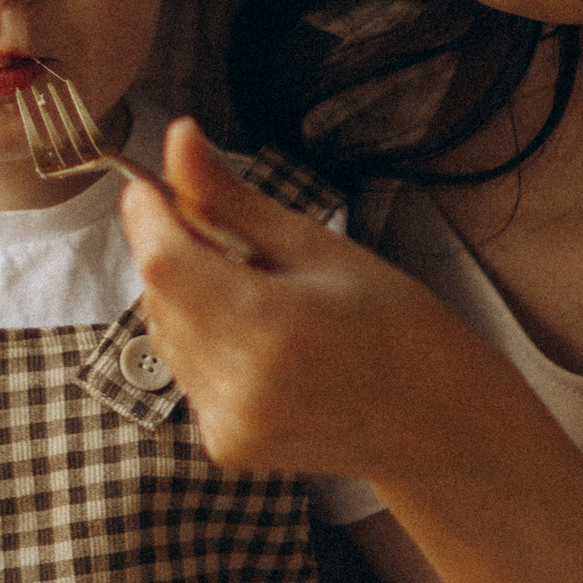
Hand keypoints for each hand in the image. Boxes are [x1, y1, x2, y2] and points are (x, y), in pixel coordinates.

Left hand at [120, 118, 484, 481]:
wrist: (436, 423)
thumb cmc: (397, 327)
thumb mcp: (319, 246)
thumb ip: (233, 200)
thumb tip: (178, 137)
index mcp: (273, 328)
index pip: (164, 262)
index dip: (146, 218)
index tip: (150, 186)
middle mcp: (241, 386)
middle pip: (158, 295)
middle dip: (174, 254)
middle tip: (234, 240)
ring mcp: (230, 424)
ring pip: (164, 332)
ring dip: (187, 299)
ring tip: (261, 297)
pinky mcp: (225, 446)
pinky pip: (183, 371)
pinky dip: (203, 342)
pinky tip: (258, 342)